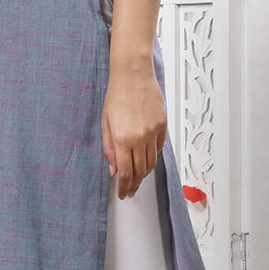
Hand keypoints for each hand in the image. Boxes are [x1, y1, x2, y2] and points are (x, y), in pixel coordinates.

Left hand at [101, 66, 166, 198]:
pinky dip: (152, 157)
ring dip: (144, 173)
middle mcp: (140, 138)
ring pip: (151, 162)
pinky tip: (145, 159)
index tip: (123, 194)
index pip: (126, 172)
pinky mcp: (163, 126)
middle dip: (135, 184)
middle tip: (130, 191)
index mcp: (122, 138)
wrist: (134, 75)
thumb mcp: (106, 123)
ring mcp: (153, 132)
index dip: (125, 187)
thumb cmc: (116, 96)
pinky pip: (159, 149)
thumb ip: (109, 149)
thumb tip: (114, 170)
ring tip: (138, 178)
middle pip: (140, 171)